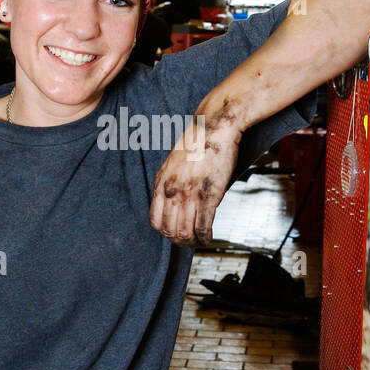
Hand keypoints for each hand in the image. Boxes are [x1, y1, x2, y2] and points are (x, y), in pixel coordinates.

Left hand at [149, 118, 239, 245]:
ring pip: (185, 232)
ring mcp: (189, 194)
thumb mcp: (173, 164)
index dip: (165, 232)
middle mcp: (172, 191)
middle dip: (180, 241)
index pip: (155, 220)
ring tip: (199, 242)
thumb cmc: (197, 144)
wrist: (214, 127)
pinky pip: (203, 226)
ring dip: (192, 242)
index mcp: (161, 183)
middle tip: (189, 242)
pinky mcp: (208, 196)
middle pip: (170, 230)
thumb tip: (174, 203)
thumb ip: (171, 184)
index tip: (174, 234)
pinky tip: (209, 237)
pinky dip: (205, 237)